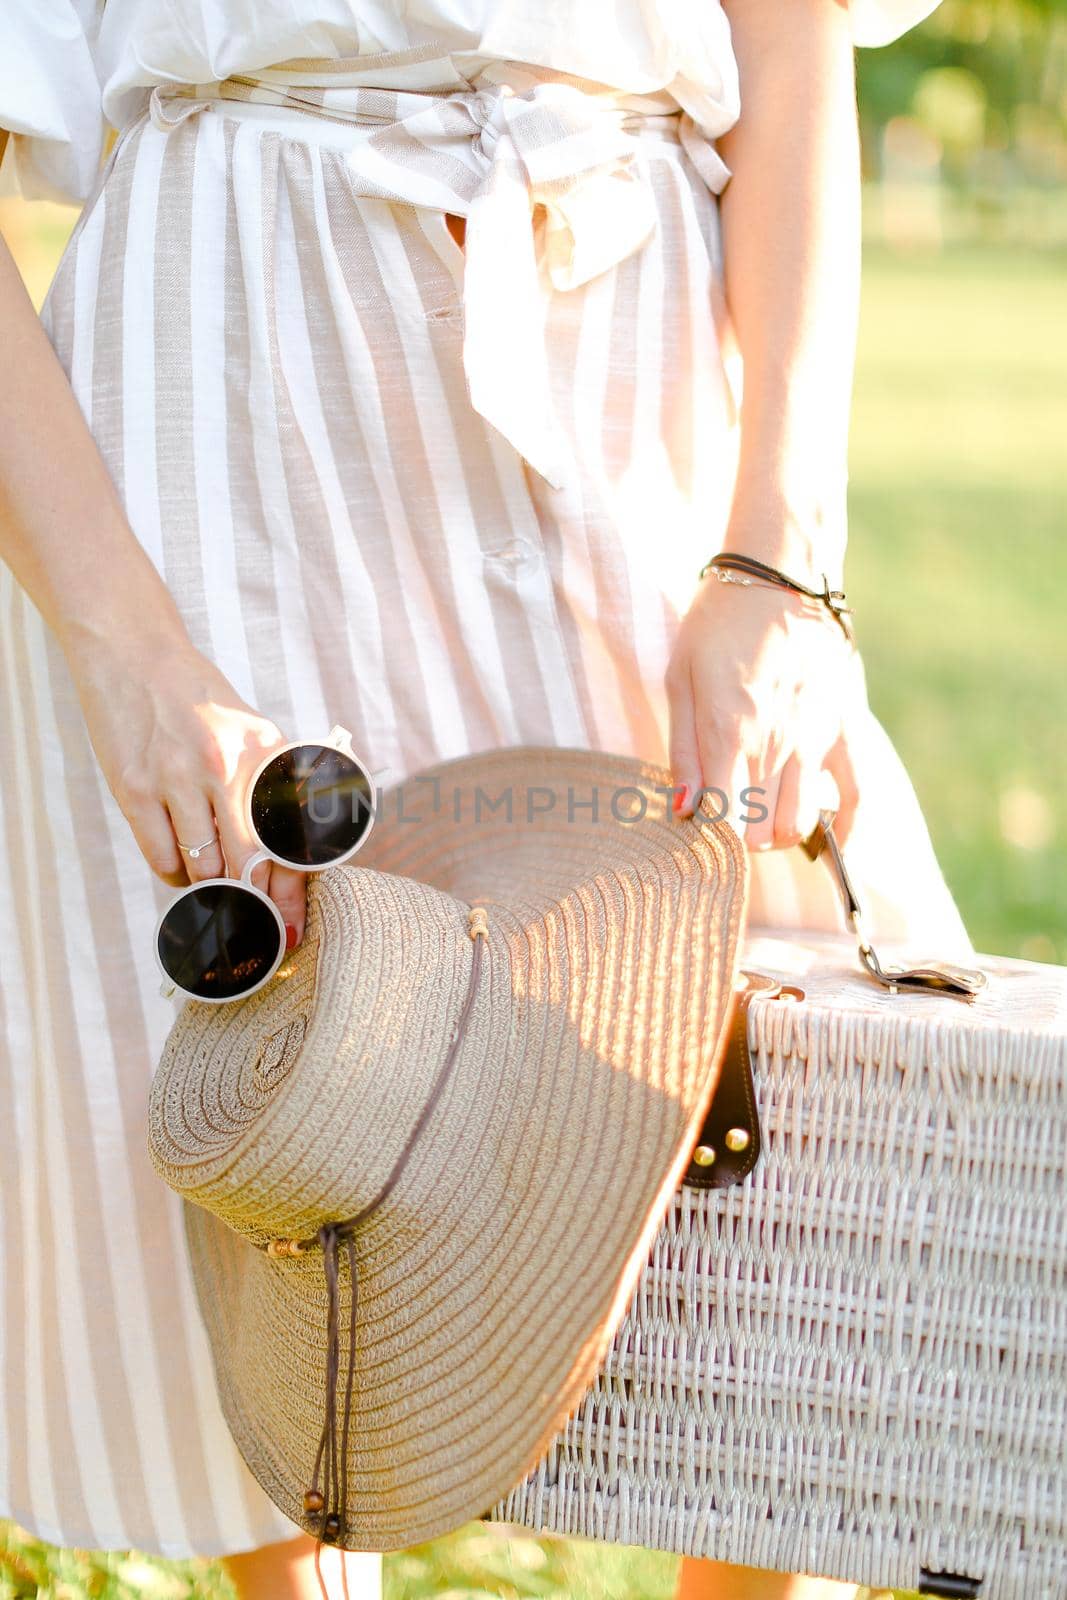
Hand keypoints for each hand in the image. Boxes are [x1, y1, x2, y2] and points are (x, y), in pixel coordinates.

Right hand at [64, 625, 308, 944]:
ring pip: (204, 867)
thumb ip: (269, 785)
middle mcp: (225, 766)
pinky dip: (175, 874)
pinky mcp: (135, 788)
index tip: (289, 924)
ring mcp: (176, 778)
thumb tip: (288, 857)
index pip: (288, 838)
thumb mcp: (250, 730)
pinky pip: (162, 858)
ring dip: (211, 885)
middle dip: (255, 903)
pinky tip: (181, 864)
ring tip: (212, 880)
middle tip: (254, 924)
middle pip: (249, 863)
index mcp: (265, 753)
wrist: (134, 655)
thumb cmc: (198, 698)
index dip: (291, 892)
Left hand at [665, 572, 866, 850]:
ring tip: (760, 819)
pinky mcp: (846, 727)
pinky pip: (858, 794)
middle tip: (725, 818)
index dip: (709, 838)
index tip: (699, 826)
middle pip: (758, 831)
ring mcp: (816, 738)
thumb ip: (683, 750)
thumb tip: (684, 812)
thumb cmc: (718, 625)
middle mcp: (776, 742)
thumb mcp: (681, 678)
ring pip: (799, 823)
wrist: (781, 576)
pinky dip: (845, 826)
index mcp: (729, 729)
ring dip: (776, 834)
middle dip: (737, 839)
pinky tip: (830, 836)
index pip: (723, 819)